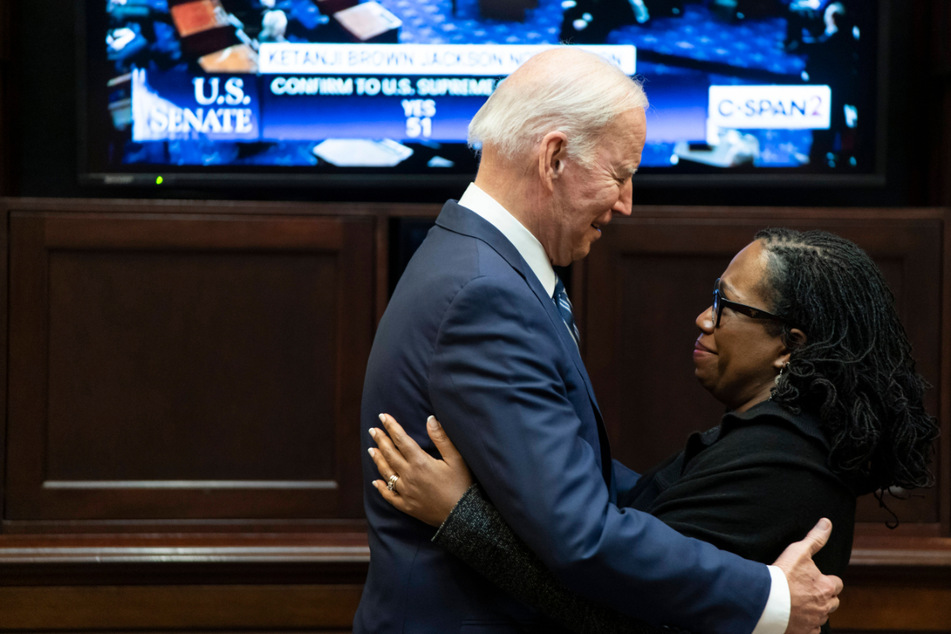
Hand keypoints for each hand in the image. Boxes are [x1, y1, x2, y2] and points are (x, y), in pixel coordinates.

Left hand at [368, 413, 473, 526]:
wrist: (462, 517)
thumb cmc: (462, 485)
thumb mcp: (457, 459)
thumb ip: (442, 438)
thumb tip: (430, 418)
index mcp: (420, 462)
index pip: (401, 440)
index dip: (391, 427)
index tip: (382, 416)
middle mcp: (409, 476)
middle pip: (390, 454)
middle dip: (381, 440)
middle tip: (373, 430)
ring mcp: (406, 492)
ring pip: (386, 473)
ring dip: (378, 460)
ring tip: (371, 449)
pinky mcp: (407, 506)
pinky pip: (389, 496)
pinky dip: (381, 488)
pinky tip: (376, 482)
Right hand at [773, 518, 843, 633]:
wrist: (765, 600)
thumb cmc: (782, 574)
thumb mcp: (798, 551)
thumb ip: (815, 538)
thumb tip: (827, 523)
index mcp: (826, 586)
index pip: (837, 583)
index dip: (828, 580)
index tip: (815, 578)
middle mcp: (824, 605)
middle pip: (833, 602)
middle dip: (825, 596)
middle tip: (807, 590)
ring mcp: (815, 621)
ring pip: (822, 616)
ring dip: (816, 610)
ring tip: (800, 603)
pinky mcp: (804, 632)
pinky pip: (812, 630)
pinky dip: (807, 625)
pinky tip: (797, 617)